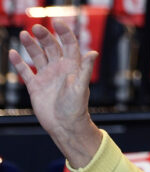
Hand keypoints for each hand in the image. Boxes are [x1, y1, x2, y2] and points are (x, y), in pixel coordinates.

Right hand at [9, 21, 101, 167]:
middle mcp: (59, 70)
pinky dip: (19, 63)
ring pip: (37, 56)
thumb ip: (85, 70)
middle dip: (44, 37)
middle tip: (36, 29)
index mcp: (72, 68)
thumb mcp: (81, 87)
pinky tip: (13, 53)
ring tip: (25, 36)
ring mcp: (47, 77)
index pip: (69, 45)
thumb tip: (93, 53)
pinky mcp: (35, 86)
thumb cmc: (76, 109)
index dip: (64, 33)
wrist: (65, 126)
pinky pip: (25, 71)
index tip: (57, 23)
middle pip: (51, 47)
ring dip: (31, 46)